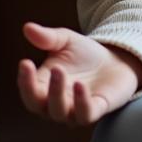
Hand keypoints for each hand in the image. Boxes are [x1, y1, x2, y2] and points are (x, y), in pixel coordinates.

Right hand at [16, 21, 141, 125]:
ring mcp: (74, 110)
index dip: (24, 80)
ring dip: (57, 96)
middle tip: (52, 68)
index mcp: (43, 87)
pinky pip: (85, 114)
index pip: (27, 90)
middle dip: (38, 90)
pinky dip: (81, 103)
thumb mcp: (66, 41)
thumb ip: (47, 37)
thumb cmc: (85, 54)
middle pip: (38, 106)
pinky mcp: (96, 111)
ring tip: (61, 72)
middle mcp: (54, 103)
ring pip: (59, 112)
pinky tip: (80, 85)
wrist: (117, 59)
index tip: (25, 63)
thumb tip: (27, 27)